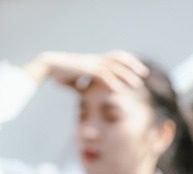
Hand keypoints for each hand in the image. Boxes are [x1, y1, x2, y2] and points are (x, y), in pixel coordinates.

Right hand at [25, 51, 148, 91]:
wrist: (47, 67)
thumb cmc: (58, 74)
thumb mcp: (73, 84)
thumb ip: (81, 88)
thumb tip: (83, 94)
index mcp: (94, 61)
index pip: (115, 59)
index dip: (127, 62)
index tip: (137, 70)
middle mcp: (95, 60)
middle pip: (119, 59)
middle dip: (133, 65)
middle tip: (145, 73)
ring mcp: (91, 63)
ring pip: (114, 68)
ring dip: (126, 76)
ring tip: (137, 84)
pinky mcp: (86, 68)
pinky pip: (102, 75)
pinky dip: (112, 82)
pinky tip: (119, 90)